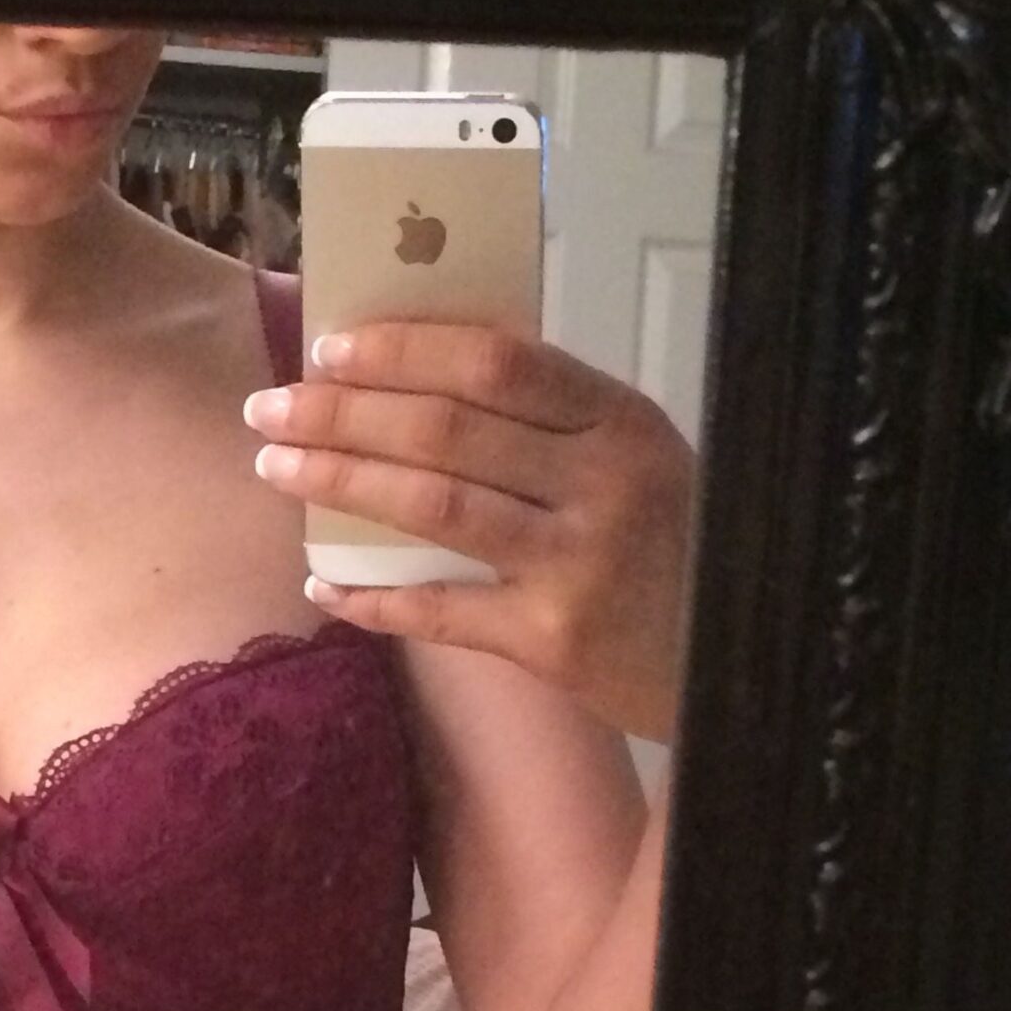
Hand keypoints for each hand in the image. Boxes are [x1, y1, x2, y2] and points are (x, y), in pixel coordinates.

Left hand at [245, 320, 695, 744]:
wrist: (741, 662)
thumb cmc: (675, 547)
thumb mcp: (638, 460)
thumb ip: (553, 420)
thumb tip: (422, 370)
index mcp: (620, 420)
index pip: (496, 361)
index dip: (403, 349)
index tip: (329, 349)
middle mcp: (601, 482)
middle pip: (445, 429)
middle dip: (341, 413)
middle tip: (269, 408)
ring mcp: (577, 562)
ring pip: (433, 505)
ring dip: (340, 483)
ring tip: (275, 467)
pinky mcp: (553, 639)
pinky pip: (441, 609)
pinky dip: (373, 597)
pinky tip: (321, 582)